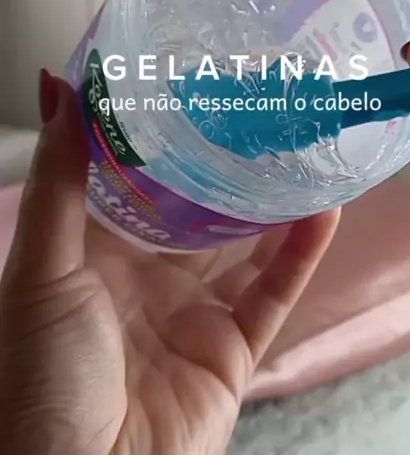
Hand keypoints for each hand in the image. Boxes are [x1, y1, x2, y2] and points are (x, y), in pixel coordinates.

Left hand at [0, 72, 339, 454]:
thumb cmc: (44, 377)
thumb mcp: (42, 268)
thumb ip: (59, 180)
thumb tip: (57, 85)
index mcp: (90, 253)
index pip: (127, 178)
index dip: (152, 132)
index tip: (180, 77)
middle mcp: (142, 276)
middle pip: (190, 206)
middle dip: (218, 159)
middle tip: (252, 101)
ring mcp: (189, 312)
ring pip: (239, 244)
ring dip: (268, 200)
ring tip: (297, 142)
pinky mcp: (231, 350)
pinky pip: (271, 293)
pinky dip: (299, 254)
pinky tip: (323, 209)